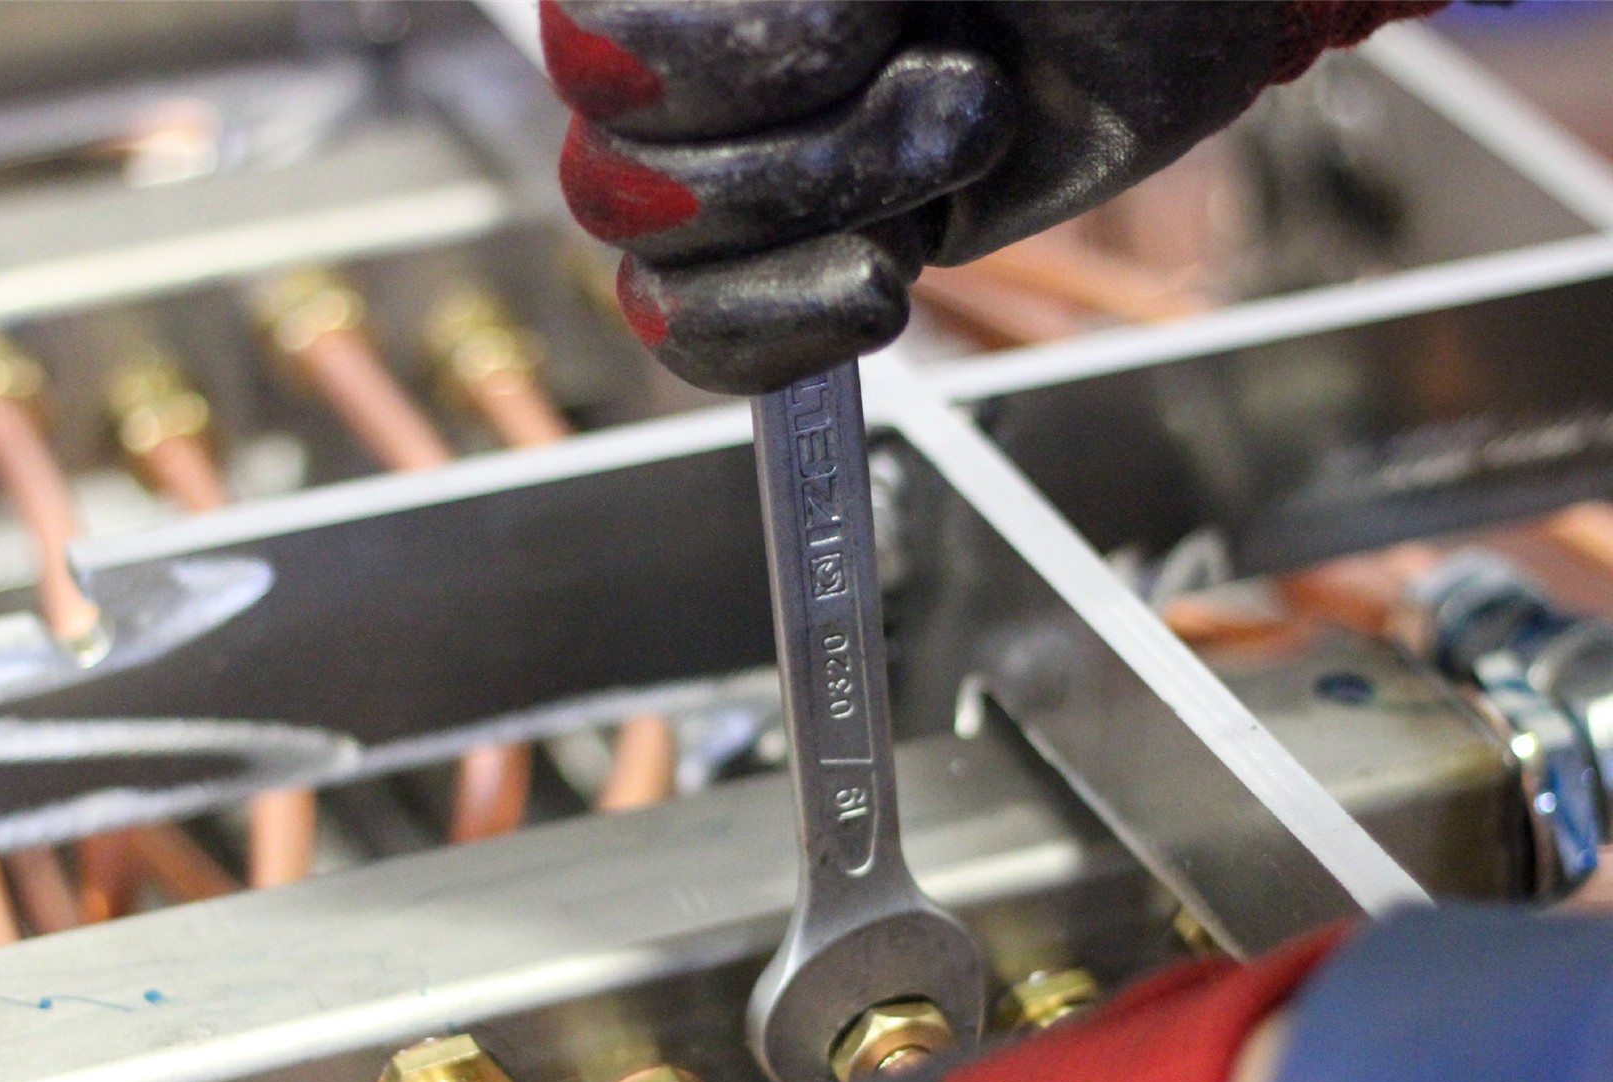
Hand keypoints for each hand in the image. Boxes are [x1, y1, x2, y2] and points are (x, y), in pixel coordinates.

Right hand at [544, 1, 1442, 392]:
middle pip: (617, 181)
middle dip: (817, 160)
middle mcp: (682, 54)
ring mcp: (730, 160)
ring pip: (654, 269)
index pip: (593, 47)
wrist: (1194, 6)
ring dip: (835, 219)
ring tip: (957, 150)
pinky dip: (787, 331)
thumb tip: (604, 47)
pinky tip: (882, 278)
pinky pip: (696, 341)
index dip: (727, 64)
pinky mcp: (787, 254)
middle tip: (959, 91)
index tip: (879, 20)